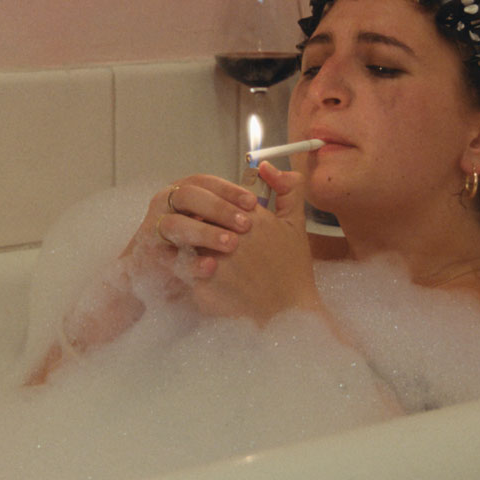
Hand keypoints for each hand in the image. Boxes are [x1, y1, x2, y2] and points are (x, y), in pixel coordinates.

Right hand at [124, 174, 260, 296]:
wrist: (153, 271)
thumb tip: (263, 180)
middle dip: (219, 208)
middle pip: (189, 196)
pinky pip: (169, 258)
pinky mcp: (151, 256)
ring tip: (231, 244)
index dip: (228, 190)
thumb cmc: (188, 242)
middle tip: (245, 225)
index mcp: (181, 192)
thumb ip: (229, 206)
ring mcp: (155, 229)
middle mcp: (165, 205)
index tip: (252, 203)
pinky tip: (212, 267)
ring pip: (176, 224)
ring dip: (205, 233)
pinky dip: (192, 263)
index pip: (204, 182)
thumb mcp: (205, 220)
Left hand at [190, 162, 319, 319]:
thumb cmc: (292, 271)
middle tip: (210, 243)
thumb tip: (266, 165)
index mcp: (250, 219)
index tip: (221, 224)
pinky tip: (201, 278)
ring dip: (191, 248)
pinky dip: (188, 272)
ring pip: (187, 243)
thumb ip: (287, 190)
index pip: (216, 202)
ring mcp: (213, 263)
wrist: (288, 314)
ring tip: (203, 258)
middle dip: (201, 229)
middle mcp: (230, 238)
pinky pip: (184, 271)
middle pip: (199, 221)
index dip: (216, 213)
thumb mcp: (295, 225)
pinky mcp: (202, 287)